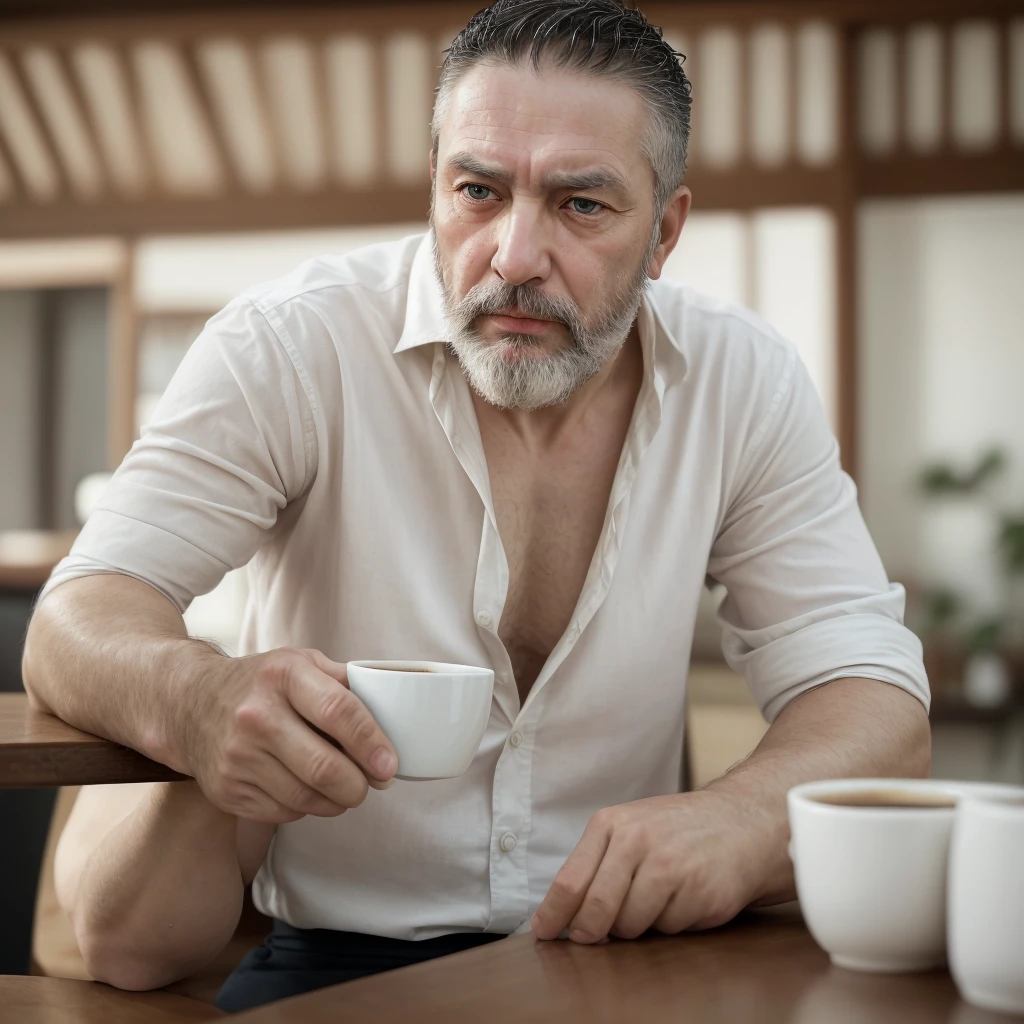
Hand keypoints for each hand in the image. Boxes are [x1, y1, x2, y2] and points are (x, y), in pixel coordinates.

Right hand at [179, 647, 396, 823]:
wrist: (189, 702)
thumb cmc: (260, 683)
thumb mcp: (301, 663)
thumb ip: (345, 682)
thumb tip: (393, 713)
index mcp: (283, 675)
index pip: (339, 712)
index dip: (371, 743)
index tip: (390, 765)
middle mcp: (256, 715)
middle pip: (324, 767)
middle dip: (360, 785)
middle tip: (373, 783)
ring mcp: (238, 755)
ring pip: (307, 797)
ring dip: (338, 801)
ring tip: (346, 788)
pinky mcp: (227, 789)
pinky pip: (284, 812)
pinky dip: (308, 807)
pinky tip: (309, 789)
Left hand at [530, 791, 765, 942]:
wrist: (741, 821)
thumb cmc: (677, 830)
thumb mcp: (630, 828)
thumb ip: (597, 863)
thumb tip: (560, 914)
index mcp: (612, 824)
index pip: (570, 881)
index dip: (553, 915)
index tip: (544, 933)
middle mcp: (638, 841)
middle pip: (596, 911)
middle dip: (591, 933)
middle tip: (596, 936)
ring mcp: (671, 867)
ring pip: (631, 927)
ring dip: (638, 926)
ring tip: (657, 898)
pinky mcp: (701, 893)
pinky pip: (668, 930)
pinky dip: (672, 924)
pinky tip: (685, 898)